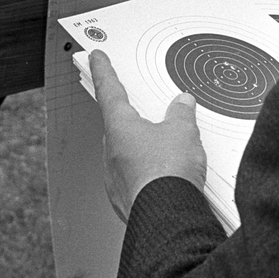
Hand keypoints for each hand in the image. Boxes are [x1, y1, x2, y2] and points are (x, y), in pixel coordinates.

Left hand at [90, 49, 206, 222]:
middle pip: (119, 124)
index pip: (108, 90)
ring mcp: (116, 179)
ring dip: (143, 147)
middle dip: (134, 117)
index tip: (96, 57)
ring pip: (127, 153)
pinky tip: (166, 174)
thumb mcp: (182, 132)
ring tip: (170, 149)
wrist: (168, 220)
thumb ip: (181, 113)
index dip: (103, 70)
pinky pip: (134, 177)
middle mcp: (111, 153)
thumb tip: (182, 103)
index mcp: (119, 127)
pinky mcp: (126, 200)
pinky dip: (147, 171)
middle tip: (151, 110)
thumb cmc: (168, 176)